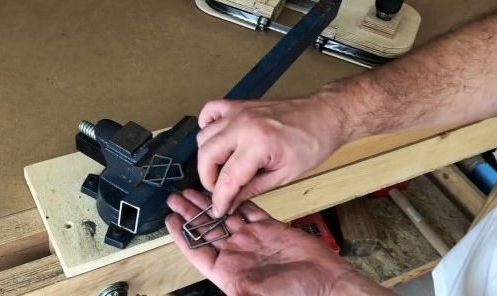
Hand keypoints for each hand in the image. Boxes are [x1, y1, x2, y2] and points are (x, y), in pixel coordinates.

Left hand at [165, 189, 392, 295]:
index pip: (197, 250)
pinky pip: (248, 210)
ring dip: (208, 203)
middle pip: (207, 229)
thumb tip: (224, 292)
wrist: (327, 283)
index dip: (182, 236)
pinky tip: (225, 190)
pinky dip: (237, 199)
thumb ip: (237, 291)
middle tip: (174, 198)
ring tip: (191, 190)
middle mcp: (238, 253)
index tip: (169, 221)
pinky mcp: (270, 228)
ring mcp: (253, 239)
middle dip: (189, 213)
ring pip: (224, 216)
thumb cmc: (295, 295)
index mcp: (228, 271)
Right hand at [197, 97, 345, 216]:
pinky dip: (206, 127)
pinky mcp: (238, 104)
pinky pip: (209, 111)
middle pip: (206, 155)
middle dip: (208, 179)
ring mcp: (239, 112)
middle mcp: (244, 125)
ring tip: (220, 170)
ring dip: (207, 157)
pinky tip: (216, 140)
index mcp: (259, 144)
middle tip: (219, 191)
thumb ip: (253, 189)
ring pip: (204, 136)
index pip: (227, 178)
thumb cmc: (312, 143)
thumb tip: (231, 202)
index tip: (218, 209)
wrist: (324, 115)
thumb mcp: (284, 175)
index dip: (219, 198)